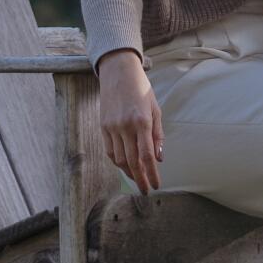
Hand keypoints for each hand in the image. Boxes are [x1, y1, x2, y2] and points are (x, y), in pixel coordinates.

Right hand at [96, 48, 163, 193]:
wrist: (118, 72)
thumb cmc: (141, 89)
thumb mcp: (155, 109)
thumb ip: (157, 135)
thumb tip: (159, 158)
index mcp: (142, 122)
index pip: (147, 156)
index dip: (152, 174)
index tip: (156, 185)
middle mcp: (125, 126)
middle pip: (132, 161)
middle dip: (140, 179)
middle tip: (146, 190)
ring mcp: (112, 127)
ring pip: (118, 159)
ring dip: (128, 172)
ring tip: (137, 178)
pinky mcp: (103, 126)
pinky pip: (109, 150)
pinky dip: (117, 161)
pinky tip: (124, 165)